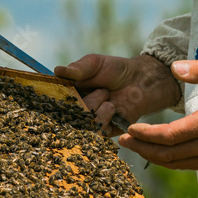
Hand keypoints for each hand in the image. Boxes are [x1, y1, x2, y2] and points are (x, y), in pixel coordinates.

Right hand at [54, 53, 180, 135]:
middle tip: (103, 91)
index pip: (55, 100)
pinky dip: (103, 122)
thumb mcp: (95, 63)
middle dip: (85, 103)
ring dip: (96, 112)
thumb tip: (58, 70)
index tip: (65, 94)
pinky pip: (95, 134)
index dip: (56, 100)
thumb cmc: (116, 69)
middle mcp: (77, 109)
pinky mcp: (104, 132)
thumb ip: (78, 67)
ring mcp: (90, 121)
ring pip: (82, 125)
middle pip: (68, 115)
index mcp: (70, 93)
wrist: (142, 80)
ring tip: (110, 101)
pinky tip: (113, 110)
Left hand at [118, 59, 197, 169]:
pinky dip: (169, 160)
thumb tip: (174, 68)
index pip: (171, 135)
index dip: (147, 135)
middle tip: (122, 139)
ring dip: (153, 157)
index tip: (129, 129)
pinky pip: (189, 165)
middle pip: (169, 154)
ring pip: (177, 163)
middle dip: (142, 148)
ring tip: (134, 146)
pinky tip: (157, 151)